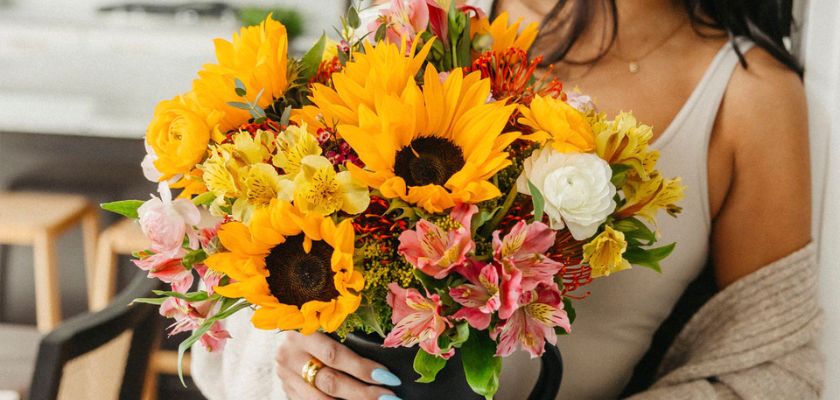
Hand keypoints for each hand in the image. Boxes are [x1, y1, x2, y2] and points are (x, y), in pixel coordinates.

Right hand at [276, 331, 402, 399]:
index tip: (389, 377)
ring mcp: (287, 377)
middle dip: (363, 393)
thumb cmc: (315, 321)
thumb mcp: (326, 321)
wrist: (286, 330)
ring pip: (322, 399)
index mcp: (301, 332)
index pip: (334, 354)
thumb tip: (385, 354)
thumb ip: (348, 334)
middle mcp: (289, 356)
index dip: (362, 368)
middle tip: (389, 397)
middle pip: (329, 381)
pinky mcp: (289, 390)